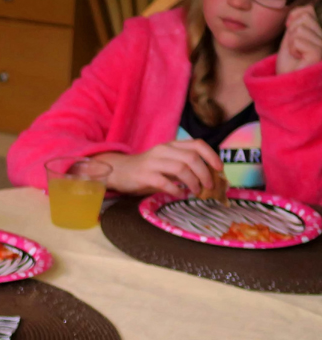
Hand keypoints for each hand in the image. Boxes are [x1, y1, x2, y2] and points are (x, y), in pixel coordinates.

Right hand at [96, 140, 221, 195]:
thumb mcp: (167, 161)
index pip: (197, 144)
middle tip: (209, 186)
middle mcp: (163, 150)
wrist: (120, 171)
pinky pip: (165, 182)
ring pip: (181, 169)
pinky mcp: (144, 175)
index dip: (212, 156)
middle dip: (205, 174)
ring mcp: (153, 162)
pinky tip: (179, 194)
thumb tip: (210, 177)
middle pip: (192, 158)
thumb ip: (185, 165)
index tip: (219, 169)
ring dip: (193, 183)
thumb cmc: (148, 169)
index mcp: (172, 145)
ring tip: (196, 192)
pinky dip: (176, 190)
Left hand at [277, 5, 321, 74]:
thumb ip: (298, 23)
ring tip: (296, 55)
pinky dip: (292, 49)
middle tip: (293, 50)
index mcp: (318, 33)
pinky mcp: (319, 53)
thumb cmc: (288, 65)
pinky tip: (298, 59)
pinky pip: (298, 40)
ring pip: (299, 29)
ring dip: (291, 43)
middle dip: (291, 33)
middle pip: (303, 18)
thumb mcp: (290, 39)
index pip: (307, 10)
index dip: (293, 18)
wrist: (286, 84)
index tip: (289, 34)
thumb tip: (306, 7)